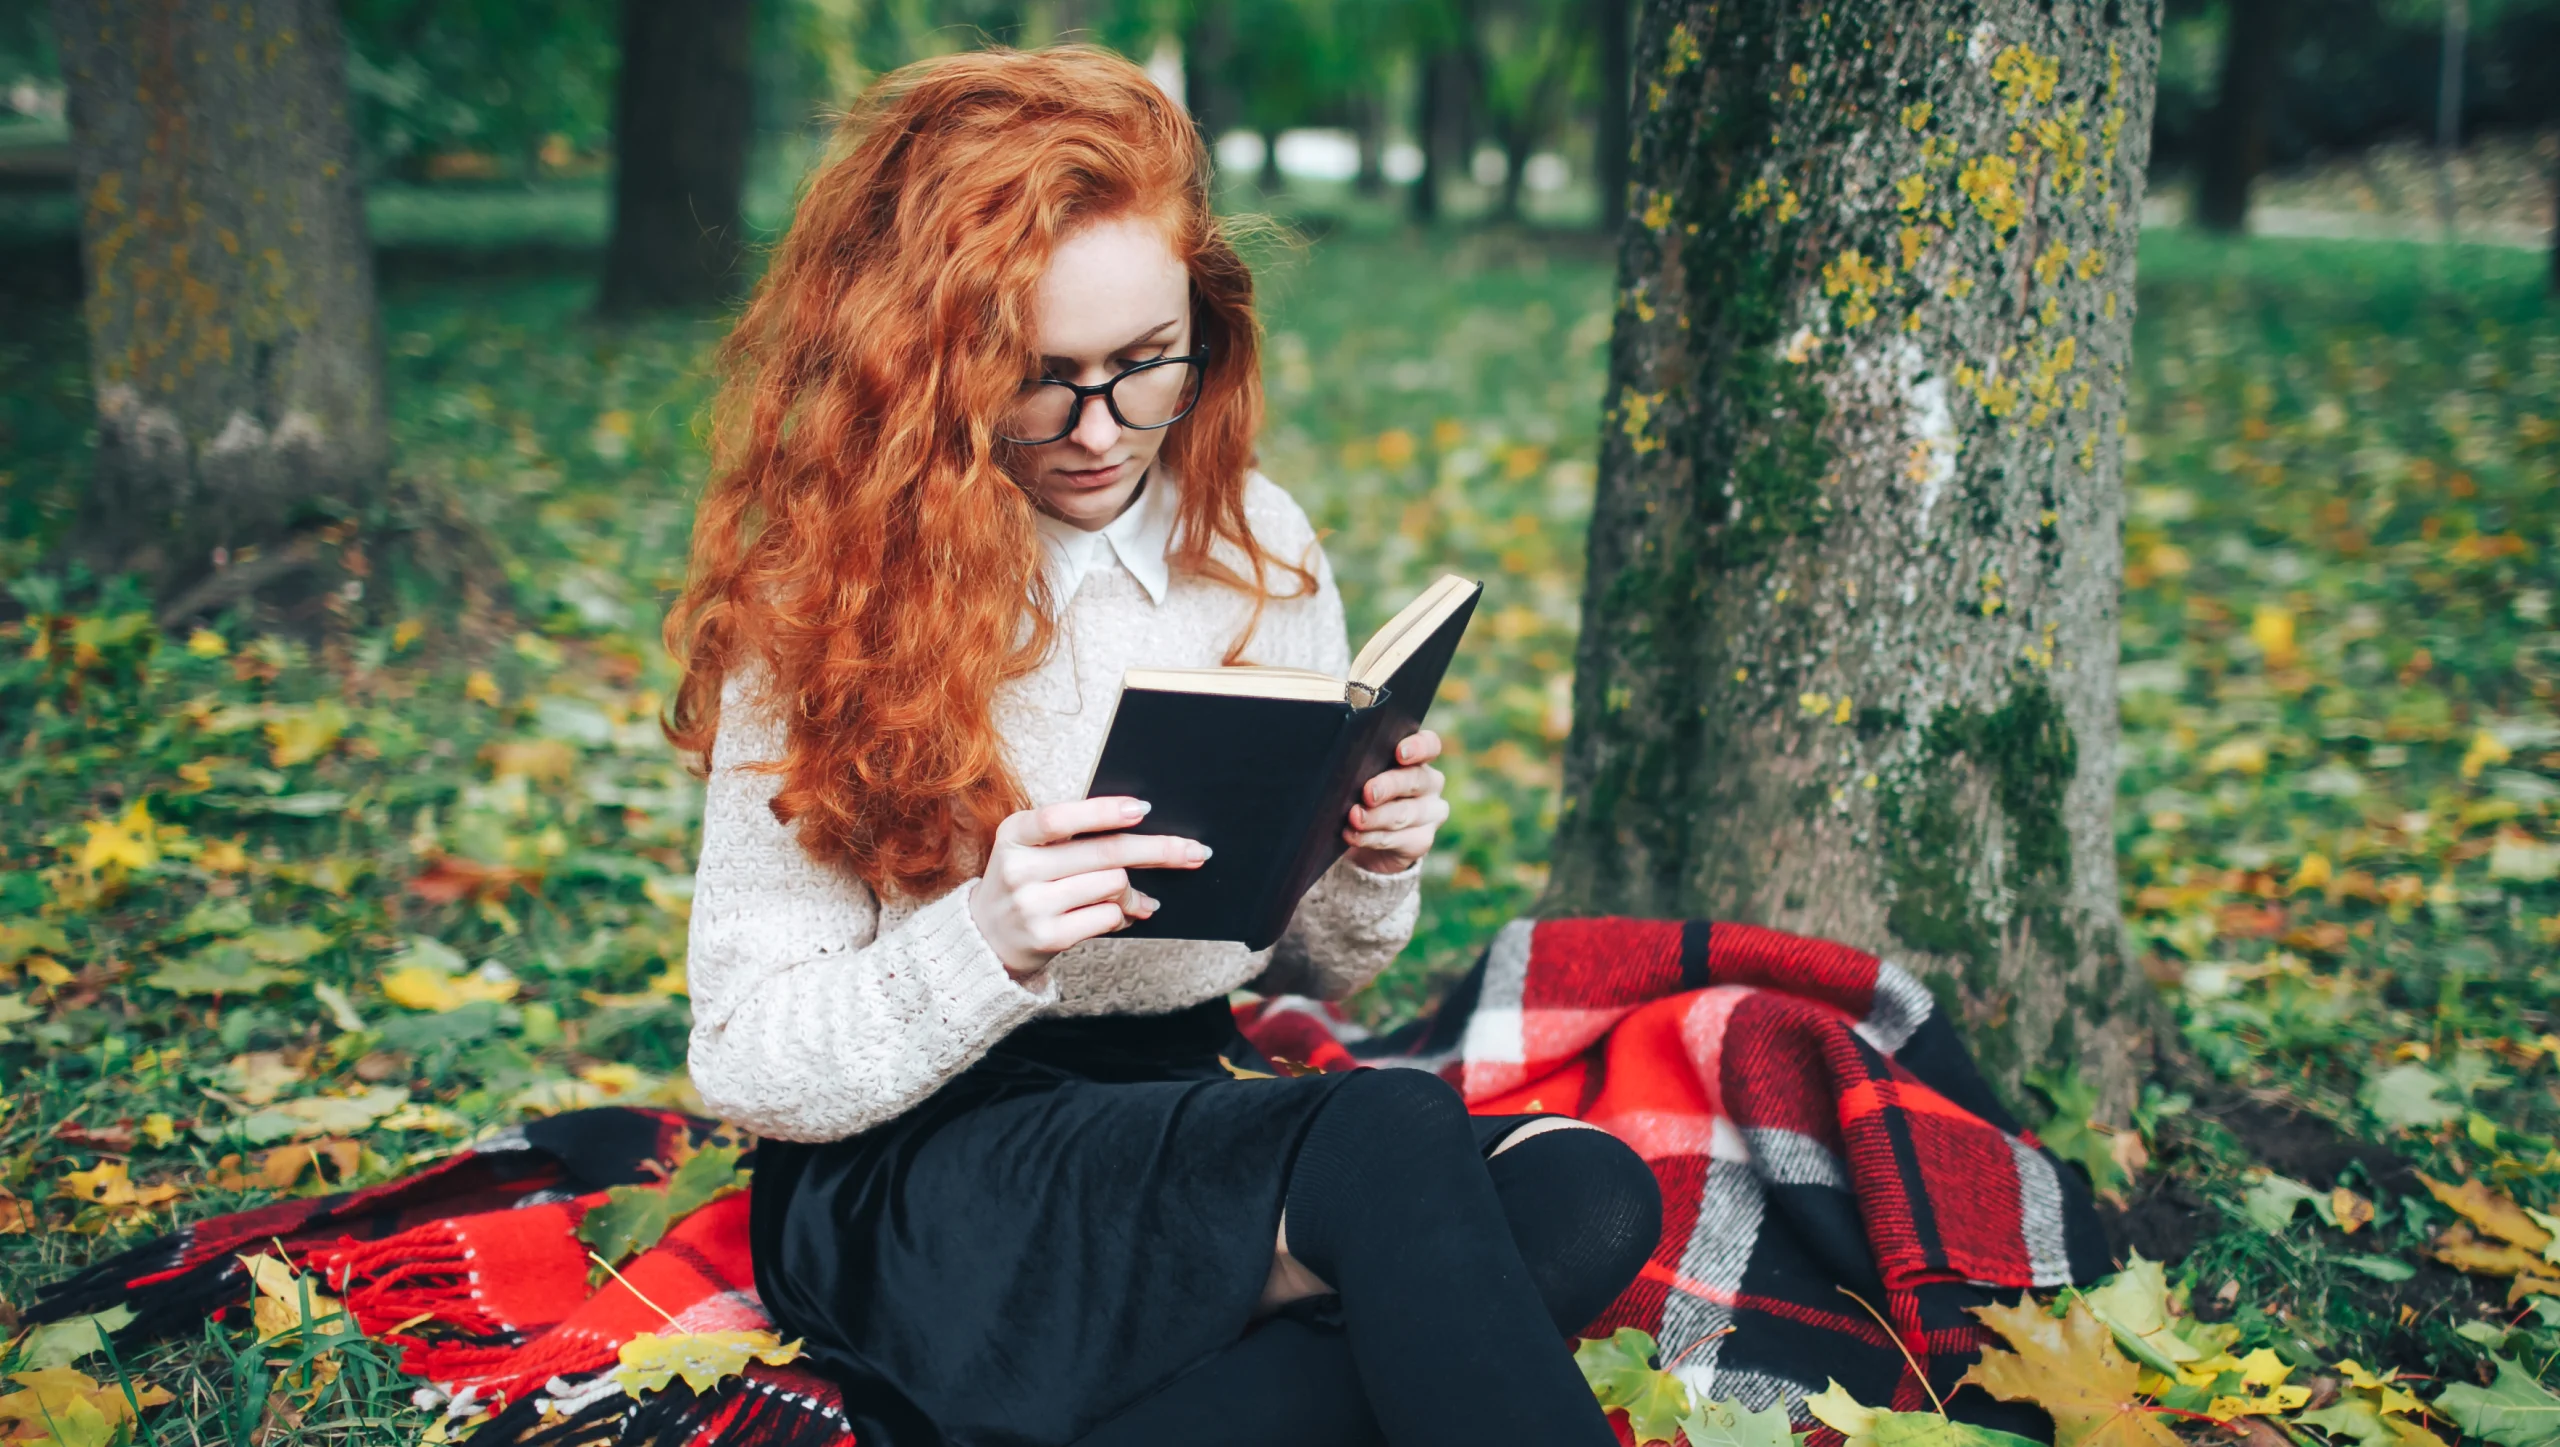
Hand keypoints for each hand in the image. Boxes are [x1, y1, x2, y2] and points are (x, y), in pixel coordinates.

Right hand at [972, 797, 1209, 978]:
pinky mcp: (1046, 937)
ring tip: (1137, 900)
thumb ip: (1075, 837)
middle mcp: (1018, 868)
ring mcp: (1031, 905)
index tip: (1144, 809)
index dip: (1104, 811)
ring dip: (1135, 893)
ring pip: (1113, 885)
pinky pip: (1107, 918)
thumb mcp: (1032, 849)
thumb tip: (1145, 834)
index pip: (1061, 817)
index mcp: (1014, 834)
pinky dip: (1123, 916)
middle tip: (1194, 852)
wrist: (985, 937)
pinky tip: (1121, 916)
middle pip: (1105, 853)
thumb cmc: (1025, 881)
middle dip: (1158, 850)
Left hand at [1343, 729, 1447, 874]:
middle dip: (1389, 786)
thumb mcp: (1358, 775)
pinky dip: (1371, 837)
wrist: (1362, 843)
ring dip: (1376, 816)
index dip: (1418, 747)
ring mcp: (1430, 814)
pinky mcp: (1422, 840)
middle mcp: (1430, 783)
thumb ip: (1357, 764)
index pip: (1429, 745)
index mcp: (1418, 758)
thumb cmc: (1357, 795)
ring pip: (1405, 813)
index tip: (1399, 753)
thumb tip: (1337, 752)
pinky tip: (1353, 835)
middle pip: (1416, 780)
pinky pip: (1397, 839)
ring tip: (1354, 817)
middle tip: (1367, 792)